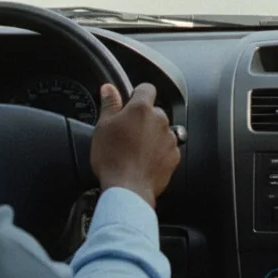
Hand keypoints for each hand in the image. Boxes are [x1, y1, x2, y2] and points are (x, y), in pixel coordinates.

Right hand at [90, 83, 179, 208]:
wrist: (127, 189)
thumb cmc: (112, 159)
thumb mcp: (103, 127)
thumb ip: (109, 104)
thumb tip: (109, 89)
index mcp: (141, 109)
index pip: (146, 88)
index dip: (137, 94)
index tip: (129, 103)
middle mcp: (160, 120)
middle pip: (153, 111)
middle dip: (143, 119)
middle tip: (126, 133)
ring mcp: (170, 138)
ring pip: (161, 130)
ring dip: (151, 135)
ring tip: (134, 150)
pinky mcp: (174, 156)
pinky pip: (167, 148)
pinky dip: (158, 151)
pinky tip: (143, 160)